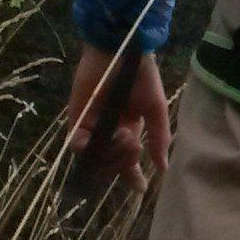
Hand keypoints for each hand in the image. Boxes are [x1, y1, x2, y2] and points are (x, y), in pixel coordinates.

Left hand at [66, 44, 171, 187]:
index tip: (140, 187)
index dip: (133, 176)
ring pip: (94, 157)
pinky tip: (101, 138)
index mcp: (129, 130)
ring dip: (110, 154)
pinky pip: (76, 142)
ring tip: (126, 136)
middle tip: (135, 147)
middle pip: (111, 163)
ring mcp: (92, 126)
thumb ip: (159, 137)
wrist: (120, 51)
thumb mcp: (156, 108)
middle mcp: (109, 131)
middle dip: (124, 162)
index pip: (128, 160)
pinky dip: (86, 146)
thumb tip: (163, 168)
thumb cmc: (141, 76)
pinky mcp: (76, 117)